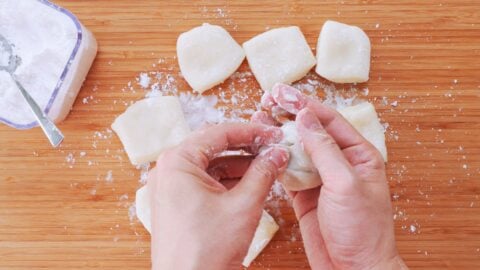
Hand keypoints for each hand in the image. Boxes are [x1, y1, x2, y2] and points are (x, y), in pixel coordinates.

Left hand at [147, 123, 289, 269]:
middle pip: (214, 148)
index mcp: (177, 161)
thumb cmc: (206, 250)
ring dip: (240, 166)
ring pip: (212, 166)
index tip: (273, 133)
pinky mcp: (178, 204)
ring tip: (268, 167)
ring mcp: (171, 188)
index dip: (251, 132)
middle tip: (273, 149)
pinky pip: (206, 184)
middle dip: (246, 149)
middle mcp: (169, 171)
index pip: (219, 134)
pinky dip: (229, 182)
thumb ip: (263, 172)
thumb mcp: (243, 205)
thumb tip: (278, 152)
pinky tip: (252, 184)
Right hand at [256, 84, 407, 269]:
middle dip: (288, 114)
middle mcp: (340, 162)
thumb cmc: (363, 230)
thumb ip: (324, 149)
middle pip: (310, 130)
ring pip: (297, 148)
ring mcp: (321, 178)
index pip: (329, 120)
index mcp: (359, 154)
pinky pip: (288, 170)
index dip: (304, 105)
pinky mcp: (306, 194)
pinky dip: (275, 158)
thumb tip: (306, 118)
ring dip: (279, 133)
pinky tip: (263, 147)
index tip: (282, 93)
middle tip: (266, 99)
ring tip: (259, 117)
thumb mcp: (345, 183)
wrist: (355, 269)